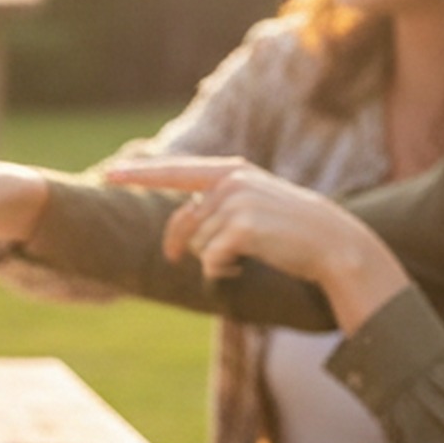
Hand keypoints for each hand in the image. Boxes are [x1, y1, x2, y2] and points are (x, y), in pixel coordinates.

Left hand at [107, 156, 410, 329]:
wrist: (335, 244)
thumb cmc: (290, 231)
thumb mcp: (253, 208)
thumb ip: (217, 206)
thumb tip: (178, 231)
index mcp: (232, 172)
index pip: (176, 172)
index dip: (140, 175)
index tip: (108, 174)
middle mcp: (231, 182)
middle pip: (181, 221)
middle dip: (176, 244)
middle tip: (172, 259)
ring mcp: (237, 203)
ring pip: (196, 244)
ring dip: (214, 259)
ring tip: (245, 256)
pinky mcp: (242, 228)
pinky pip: (210, 260)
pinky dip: (222, 271)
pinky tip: (245, 267)